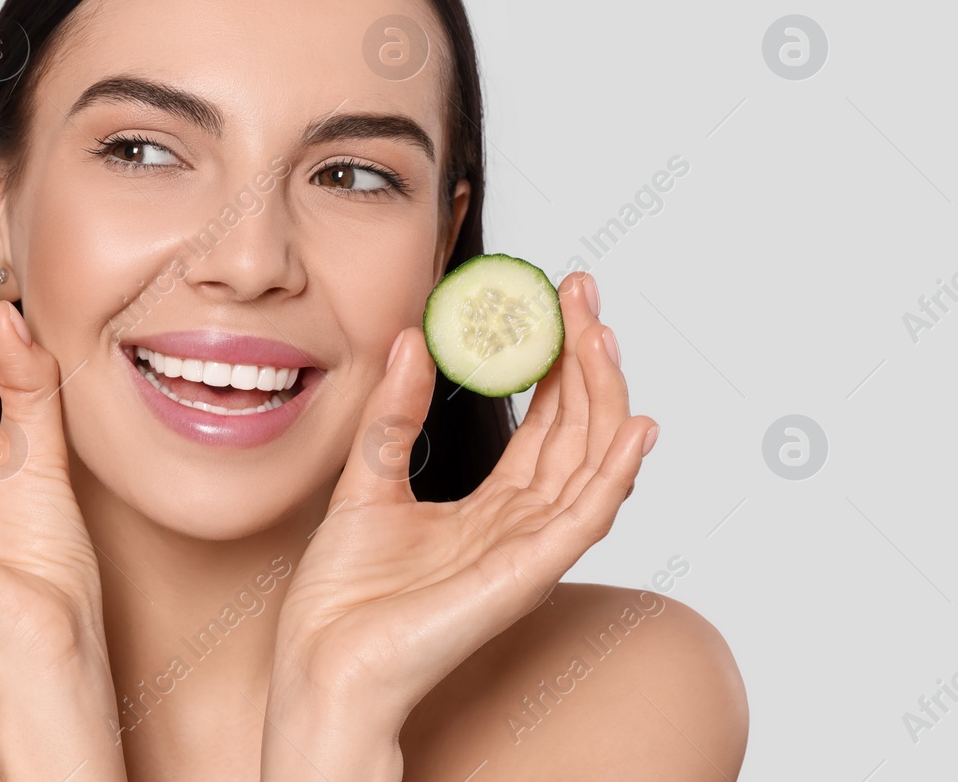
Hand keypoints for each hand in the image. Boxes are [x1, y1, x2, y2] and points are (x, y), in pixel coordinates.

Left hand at [266, 272, 655, 735]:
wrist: (322, 661)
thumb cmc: (345, 598)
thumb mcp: (366, 479)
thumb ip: (394, 415)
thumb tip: (410, 340)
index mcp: (490, 511)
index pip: (543, 427)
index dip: (555, 365)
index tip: (557, 304)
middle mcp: (521, 528)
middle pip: (576, 434)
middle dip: (585, 362)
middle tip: (583, 295)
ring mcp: (530, 552)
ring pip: (590, 463)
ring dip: (603, 396)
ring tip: (603, 333)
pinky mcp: (525, 574)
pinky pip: (586, 518)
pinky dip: (617, 472)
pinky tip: (635, 424)